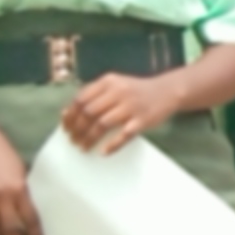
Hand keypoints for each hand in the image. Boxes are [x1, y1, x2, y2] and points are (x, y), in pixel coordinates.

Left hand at [63, 72, 181, 154]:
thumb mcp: (114, 85)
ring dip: (89, 138)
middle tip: (73, 140)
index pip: (81, 99)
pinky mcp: (143, 120)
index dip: (70, 115)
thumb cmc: (136, 91)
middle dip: (77, 129)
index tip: (65, 127)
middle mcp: (119, 92)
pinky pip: (124, 135)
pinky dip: (112, 145)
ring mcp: (131, 106)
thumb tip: (67, 113)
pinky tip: (103, 152)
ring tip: (83, 147)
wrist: (168, 91)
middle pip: (89, 112)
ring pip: (102, 124)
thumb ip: (92, 94)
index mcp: (108, 82)